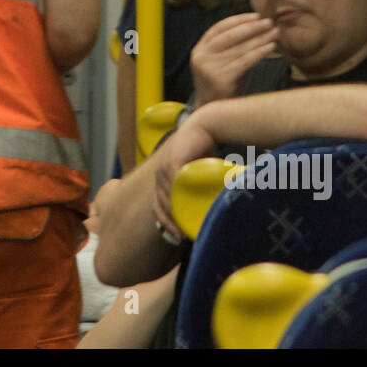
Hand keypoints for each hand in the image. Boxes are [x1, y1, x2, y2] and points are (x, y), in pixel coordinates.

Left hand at [152, 112, 217, 241]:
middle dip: (170, 222)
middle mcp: (160, 175)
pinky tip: (187, 206)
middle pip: (161, 204)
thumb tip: (208, 213)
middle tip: (182, 237)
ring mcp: (164, 168)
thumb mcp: (197, 175)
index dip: (165, 223)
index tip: (176, 237)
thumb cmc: (204, 153)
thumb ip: (196, 191)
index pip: (158, 206)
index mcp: (162, 180)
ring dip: (176, 212)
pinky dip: (180, 196)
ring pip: (168, 196)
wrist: (205, 128)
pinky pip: (175, 183)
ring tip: (187, 225)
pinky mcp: (173, 161)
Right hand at [190, 13, 276, 105]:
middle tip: (269, 22)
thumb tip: (257, 27)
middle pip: (229, 36)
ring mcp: (209, 68)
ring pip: (239, 48)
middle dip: (251, 27)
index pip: (218, 28)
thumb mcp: (222, 62)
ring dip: (259, 38)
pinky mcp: (220, 79)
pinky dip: (259, 52)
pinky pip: (244, 61)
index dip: (238, 20)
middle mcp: (201, 57)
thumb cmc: (223, 84)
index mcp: (199, 49)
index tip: (256, 16)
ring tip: (274, 33)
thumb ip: (232, 46)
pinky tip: (270, 47)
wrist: (213, 111)